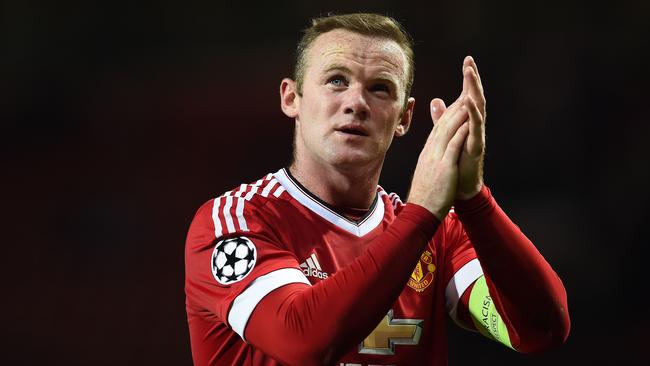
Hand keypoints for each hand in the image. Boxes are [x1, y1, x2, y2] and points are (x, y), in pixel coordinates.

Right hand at [407, 96, 469, 219]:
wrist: (420, 212)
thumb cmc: (425, 196)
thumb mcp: (427, 174)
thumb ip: (432, 161)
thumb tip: (434, 156)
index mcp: (427, 154)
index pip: (438, 129)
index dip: (448, 114)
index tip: (457, 102)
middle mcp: (430, 152)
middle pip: (442, 125)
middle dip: (454, 107)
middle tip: (464, 91)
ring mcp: (436, 159)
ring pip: (447, 131)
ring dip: (458, 114)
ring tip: (468, 99)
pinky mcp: (444, 167)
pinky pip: (453, 146)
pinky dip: (460, 132)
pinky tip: (468, 123)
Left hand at [457, 56, 486, 199]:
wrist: (459, 185)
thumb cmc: (456, 160)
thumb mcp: (446, 133)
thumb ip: (443, 117)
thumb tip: (436, 100)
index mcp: (466, 121)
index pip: (468, 94)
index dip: (468, 78)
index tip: (467, 60)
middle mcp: (474, 125)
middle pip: (475, 97)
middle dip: (473, 80)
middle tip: (470, 62)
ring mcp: (477, 135)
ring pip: (478, 109)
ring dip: (474, 92)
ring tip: (470, 76)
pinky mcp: (476, 146)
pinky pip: (476, 128)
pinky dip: (473, 115)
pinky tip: (470, 103)